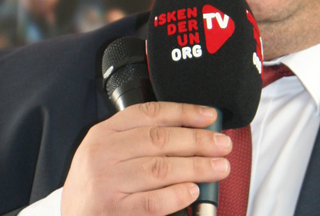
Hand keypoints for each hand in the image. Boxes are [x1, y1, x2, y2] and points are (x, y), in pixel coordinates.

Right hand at [61, 102, 231, 215]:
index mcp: (104, 134)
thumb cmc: (97, 187)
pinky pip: (153, 201)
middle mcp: (102, 155)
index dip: (184, 112)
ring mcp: (107, 183)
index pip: (149, 113)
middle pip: (159, 139)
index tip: (209, 116)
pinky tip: (193, 191)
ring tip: (218, 168)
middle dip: (197, 140)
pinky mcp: (114, 211)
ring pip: (160, 168)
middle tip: (222, 144)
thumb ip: (140, 140)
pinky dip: (177, 194)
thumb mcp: (108, 154)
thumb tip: (192, 132)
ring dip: (196, 167)